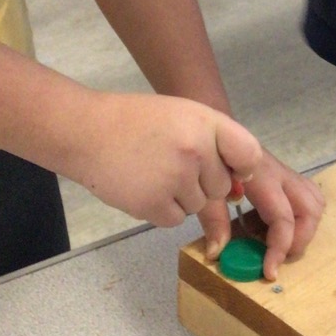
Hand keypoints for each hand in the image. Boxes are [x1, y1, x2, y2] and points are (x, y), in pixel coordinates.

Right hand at [63, 92, 260, 226]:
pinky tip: (143, 186)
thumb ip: (216, 143)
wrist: (86, 131)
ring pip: (199, 205)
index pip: (249, 154)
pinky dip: (162, 209)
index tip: (230, 170)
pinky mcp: (155, 204)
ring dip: (180, 197)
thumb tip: (240, 187)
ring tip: (152, 171)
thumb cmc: (136, 122)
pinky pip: (176, 219)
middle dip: (202, 183)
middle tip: (169, 163)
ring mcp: (176, 177)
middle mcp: (196, 149)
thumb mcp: (182, 116)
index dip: (242, 168)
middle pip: (222, 187)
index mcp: (206, 122)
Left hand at [200, 150, 325, 281]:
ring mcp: (287, 173)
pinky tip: (282, 226)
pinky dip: (304, 217)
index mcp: (262, 177)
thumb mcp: (206, 190)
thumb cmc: (211, 159)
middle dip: (300, 240)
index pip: (283, 218)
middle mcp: (281, 174)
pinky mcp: (288, 176)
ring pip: (315, 202)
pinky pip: (309, 196)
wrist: (216, 130)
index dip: (279, 249)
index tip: (269, 272)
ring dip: (306, 229)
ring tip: (283, 243)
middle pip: (310, 209)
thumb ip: (213, 221)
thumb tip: (217, 254)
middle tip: (279, 257)